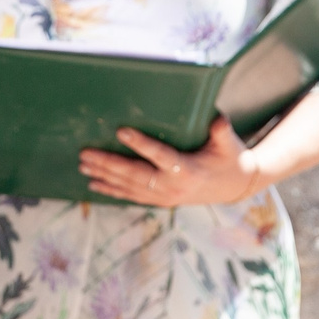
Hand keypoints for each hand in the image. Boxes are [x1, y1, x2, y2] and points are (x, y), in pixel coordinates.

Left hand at [80, 116, 262, 207]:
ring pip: (129, 187)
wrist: (235, 187)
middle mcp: (173, 187)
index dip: (141, 144)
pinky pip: (132, 196)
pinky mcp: (160, 201)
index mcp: (188, 171)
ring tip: (83, 165)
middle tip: (86, 153)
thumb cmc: (231, 158)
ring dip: (104, 176)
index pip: (160, 156)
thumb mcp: (229, 144)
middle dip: (109, 164)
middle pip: (136, 175)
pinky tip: (94, 184)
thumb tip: (217, 117)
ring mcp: (165, 197)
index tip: (121, 131)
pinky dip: (112, 190)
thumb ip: (221, 130)